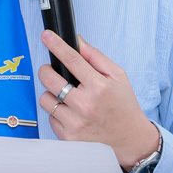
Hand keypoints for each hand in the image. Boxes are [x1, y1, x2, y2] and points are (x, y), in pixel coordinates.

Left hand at [38, 31, 158, 168]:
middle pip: (50, 79)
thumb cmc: (122, 102)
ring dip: (52, 93)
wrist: (127, 134)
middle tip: (54, 71)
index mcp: (98, 87)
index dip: (56, 45)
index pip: (72, 60)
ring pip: (45, 98)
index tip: (46, 36)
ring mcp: (75, 123)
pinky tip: (71, 112)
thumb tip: (76, 42)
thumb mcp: (117, 75)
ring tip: (67, 96)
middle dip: (47, 70)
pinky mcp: (67, 136)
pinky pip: (49, 116)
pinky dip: (57, 111)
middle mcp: (85, 105)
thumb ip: (95, 57)